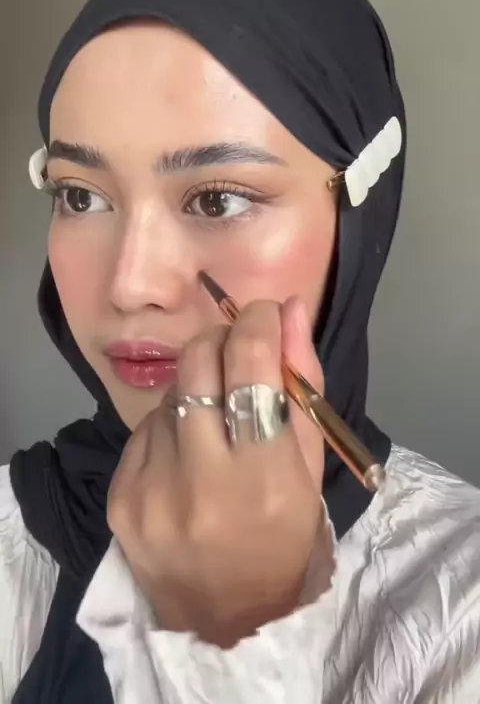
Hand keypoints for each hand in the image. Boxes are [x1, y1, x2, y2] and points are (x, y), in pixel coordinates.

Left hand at [107, 297, 331, 646]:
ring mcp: (152, 491)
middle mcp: (203, 482)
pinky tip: (185, 454)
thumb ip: (304, 382)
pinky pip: (145, 428)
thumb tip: (291, 308)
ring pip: (170, 391)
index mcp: (266, 476)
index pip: (250, 365)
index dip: (255, 323)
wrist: (227, 620)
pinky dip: (169, 425)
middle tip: (235, 352)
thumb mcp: (311, 466)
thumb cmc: (286, 540)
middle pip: (197, 361)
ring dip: (195, 387)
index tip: (261, 312)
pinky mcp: (121, 498)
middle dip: (220, 340)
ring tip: (214, 421)